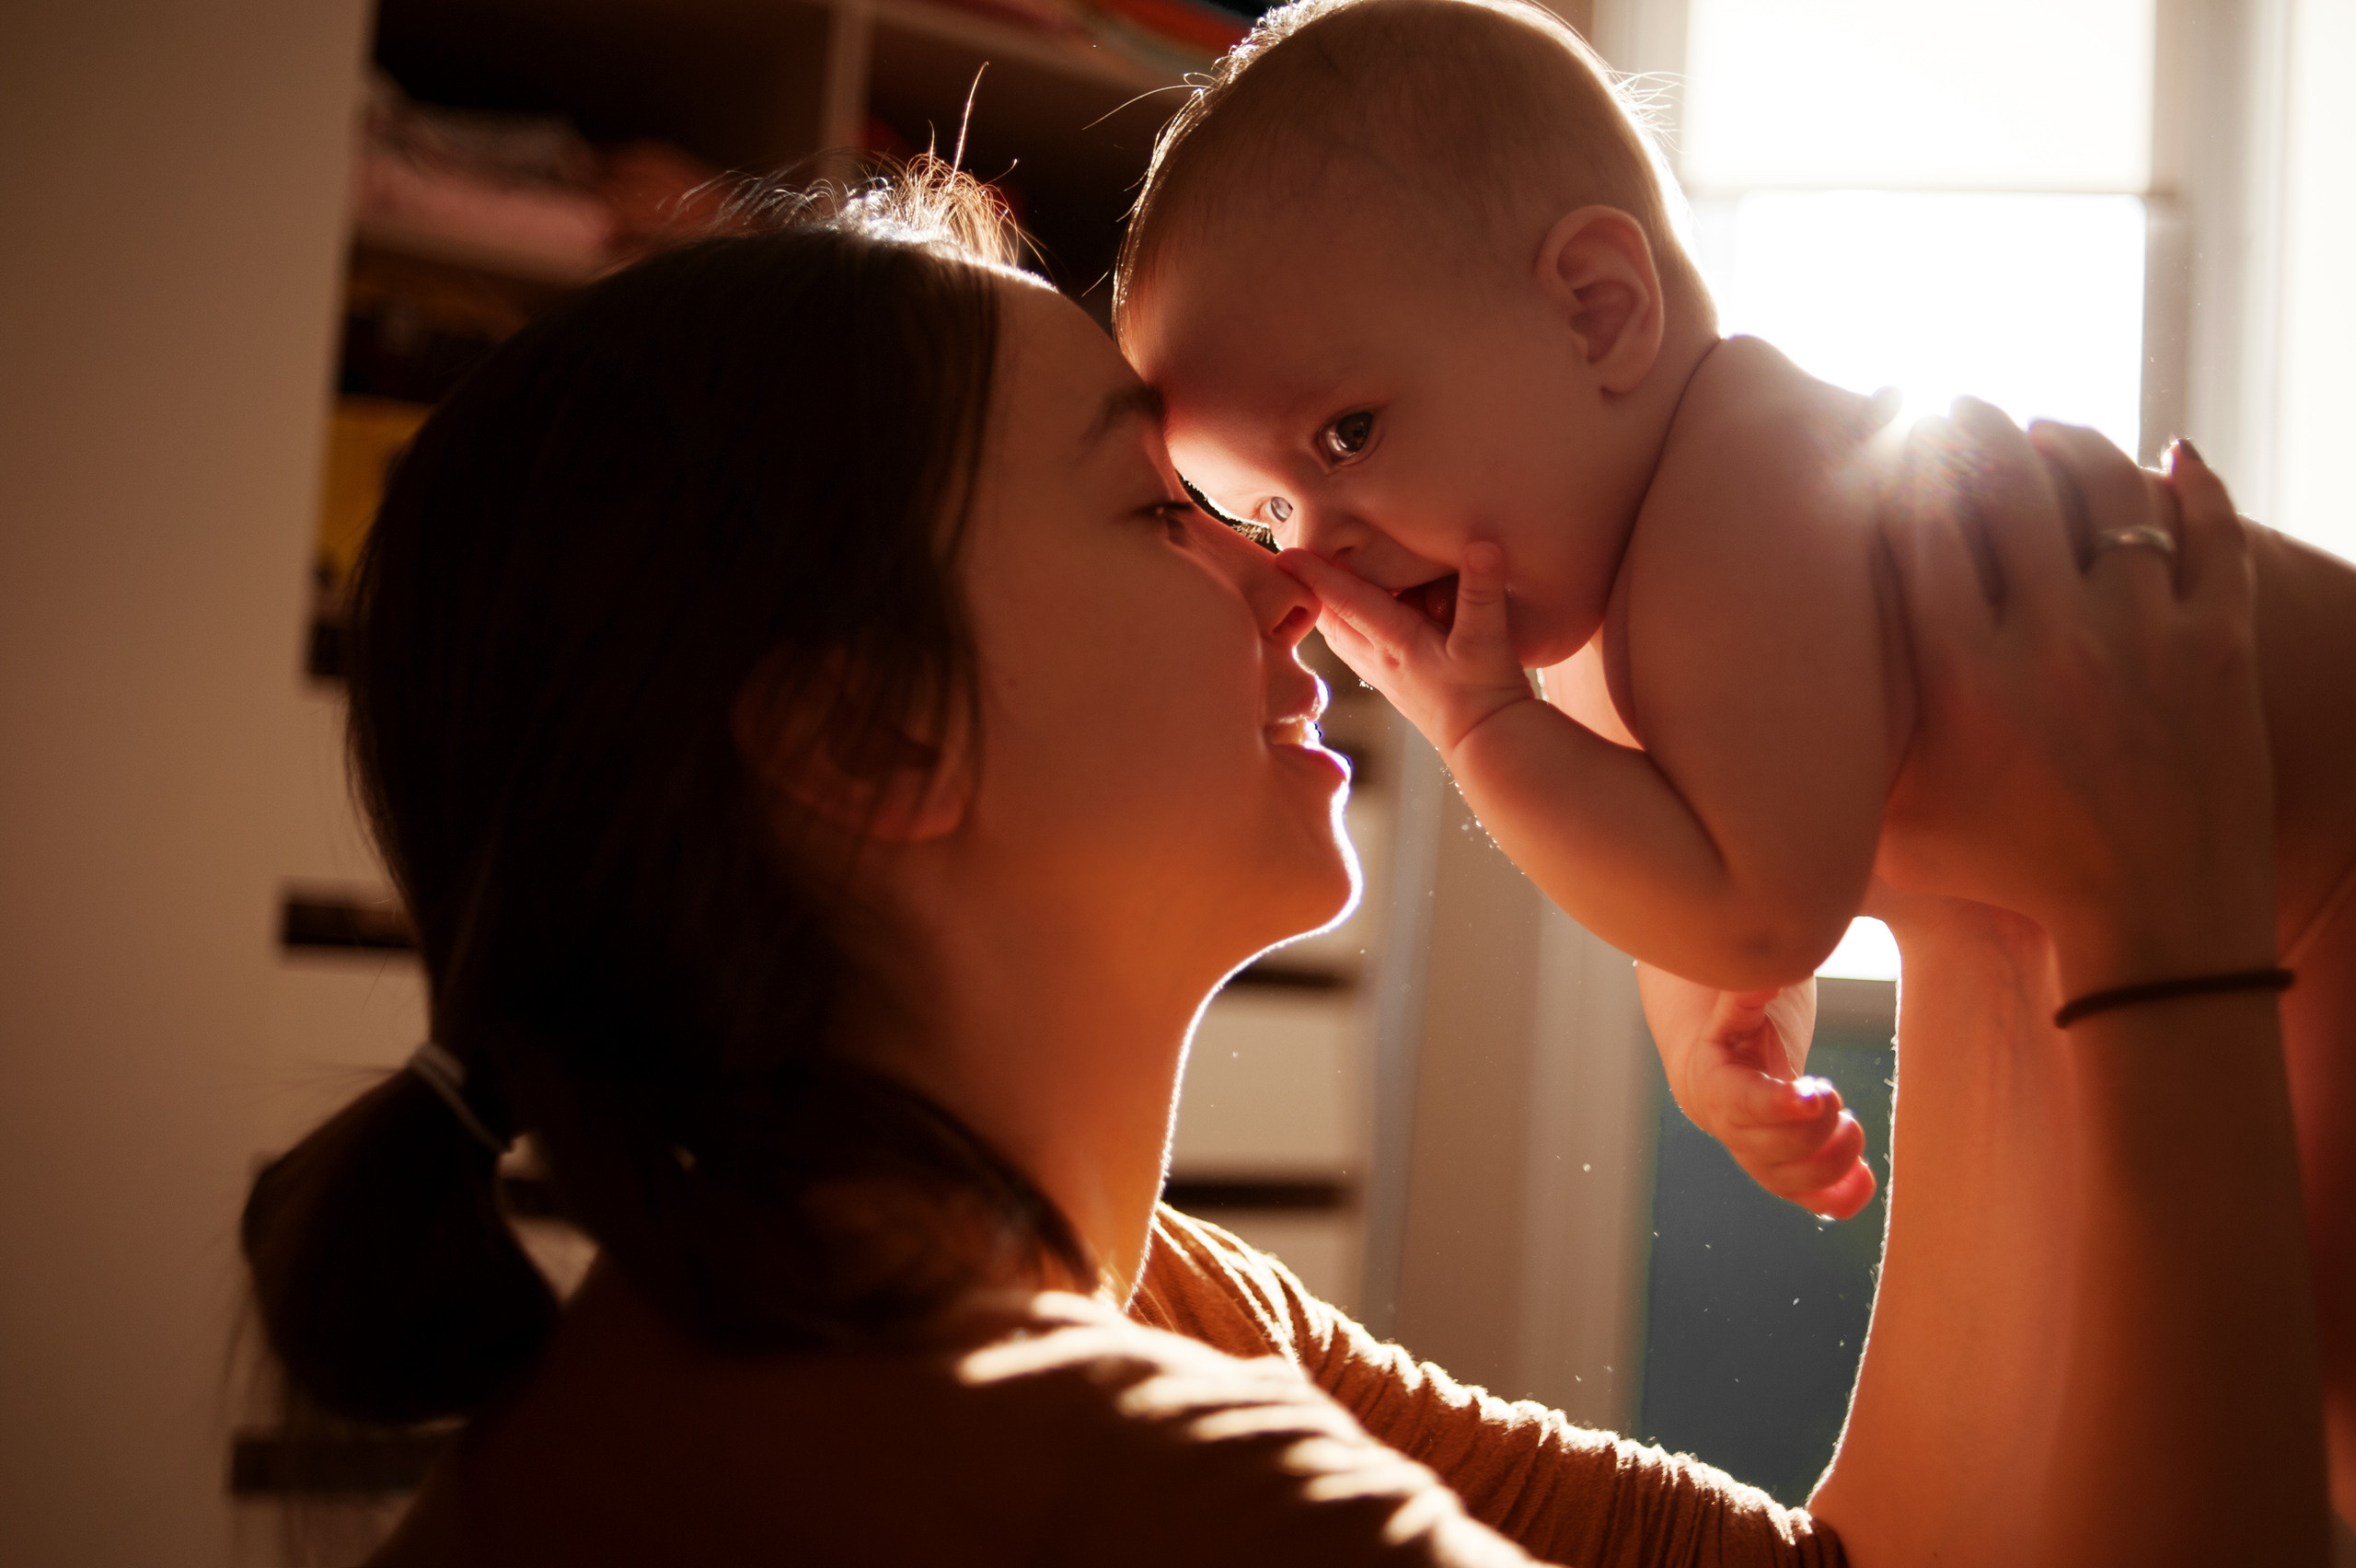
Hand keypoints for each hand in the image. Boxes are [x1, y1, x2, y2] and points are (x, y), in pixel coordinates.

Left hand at [1275, 542, 1534, 757]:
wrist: (1487, 742)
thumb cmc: (1485, 694)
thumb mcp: (1486, 641)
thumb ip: (1481, 593)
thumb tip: (1481, 546)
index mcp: (1395, 642)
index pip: (1347, 602)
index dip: (1317, 575)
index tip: (1285, 554)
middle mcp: (1378, 657)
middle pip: (1331, 617)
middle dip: (1313, 588)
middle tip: (1298, 556)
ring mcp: (1381, 670)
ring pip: (1342, 631)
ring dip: (1331, 603)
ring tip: (1323, 576)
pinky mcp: (1392, 678)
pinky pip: (1358, 641)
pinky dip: (1351, 620)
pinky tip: (1361, 607)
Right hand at [1638, 964, 1878, 1219]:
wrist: (1720, 1077)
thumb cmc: (1735, 1035)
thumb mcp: (1735, 1010)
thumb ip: (1746, 996)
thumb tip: (1768, 977)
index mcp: (1717, 1087)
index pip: (1746, 1104)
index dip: (1779, 1105)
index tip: (1814, 1095)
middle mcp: (1732, 1131)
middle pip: (1777, 1145)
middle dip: (1816, 1124)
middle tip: (1831, 1092)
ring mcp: (1758, 1160)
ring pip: (1794, 1180)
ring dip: (1834, 1158)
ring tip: (1850, 1125)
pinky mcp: (1785, 1178)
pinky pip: (1813, 1202)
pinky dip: (1843, 1197)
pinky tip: (1866, 1179)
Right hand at [1878, 403, 2275, 996]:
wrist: (2160, 922)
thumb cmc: (2016, 876)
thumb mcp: (1903, 825)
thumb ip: (1845, 760)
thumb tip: (1759, 728)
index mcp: (1963, 675)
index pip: (1920, 521)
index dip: (1901, 456)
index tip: (1889, 427)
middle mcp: (2050, 639)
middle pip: (2006, 480)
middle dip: (1974, 421)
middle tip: (1958, 403)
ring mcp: (2144, 633)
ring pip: (2108, 486)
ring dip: (2073, 440)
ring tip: (2047, 432)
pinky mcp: (2221, 642)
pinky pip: (2212, 528)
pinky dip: (2191, 481)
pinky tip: (2168, 456)